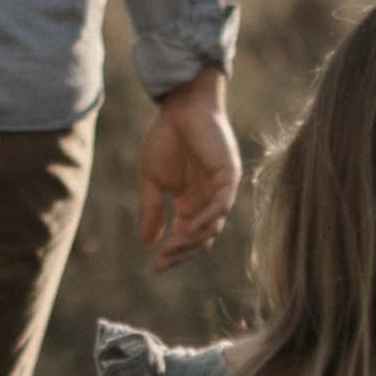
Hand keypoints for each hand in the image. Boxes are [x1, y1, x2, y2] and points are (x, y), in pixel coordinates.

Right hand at [137, 68, 239, 270]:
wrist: (180, 108)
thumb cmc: (167, 139)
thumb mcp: (152, 180)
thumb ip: (151, 210)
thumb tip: (147, 244)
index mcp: (192, 205)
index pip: (187, 238)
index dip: (173, 255)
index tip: (155, 267)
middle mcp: (209, 201)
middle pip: (202, 238)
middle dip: (182, 252)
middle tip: (163, 261)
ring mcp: (221, 189)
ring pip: (213, 225)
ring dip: (193, 239)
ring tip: (172, 248)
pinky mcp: (229, 174)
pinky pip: (222, 203)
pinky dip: (208, 217)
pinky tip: (188, 227)